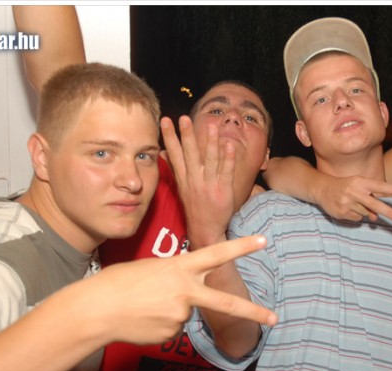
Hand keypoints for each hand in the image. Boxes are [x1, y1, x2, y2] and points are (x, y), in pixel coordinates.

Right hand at [82, 235, 276, 344]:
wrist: (97, 310)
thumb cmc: (118, 283)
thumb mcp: (150, 268)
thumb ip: (175, 277)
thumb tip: (186, 297)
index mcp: (180, 267)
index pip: (217, 254)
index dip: (241, 247)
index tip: (263, 241)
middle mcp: (185, 291)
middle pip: (225, 302)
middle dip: (253, 312)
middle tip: (275, 319)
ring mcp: (180, 314)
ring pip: (186, 313)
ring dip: (169, 310)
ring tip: (144, 306)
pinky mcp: (171, 334)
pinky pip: (173, 327)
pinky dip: (160, 324)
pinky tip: (143, 319)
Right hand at [161, 116, 234, 247]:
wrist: (206, 230)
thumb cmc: (195, 207)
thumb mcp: (180, 187)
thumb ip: (174, 168)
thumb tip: (163, 152)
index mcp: (183, 178)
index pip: (174, 154)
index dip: (170, 137)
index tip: (165, 120)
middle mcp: (194, 180)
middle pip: (190, 154)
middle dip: (186, 135)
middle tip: (183, 118)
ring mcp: (209, 185)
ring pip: (210, 160)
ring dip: (210, 142)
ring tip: (211, 125)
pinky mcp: (224, 190)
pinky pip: (226, 172)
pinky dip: (228, 158)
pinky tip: (229, 145)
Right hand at [315, 174, 391, 222]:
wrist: (322, 189)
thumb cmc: (346, 186)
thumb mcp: (359, 186)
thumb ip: (371, 198)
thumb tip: (375, 216)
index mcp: (361, 182)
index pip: (380, 186)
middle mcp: (354, 192)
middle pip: (375, 204)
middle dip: (389, 212)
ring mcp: (347, 203)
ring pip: (366, 214)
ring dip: (364, 211)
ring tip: (353, 202)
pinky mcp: (341, 213)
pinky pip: (356, 219)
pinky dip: (355, 215)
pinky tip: (347, 207)